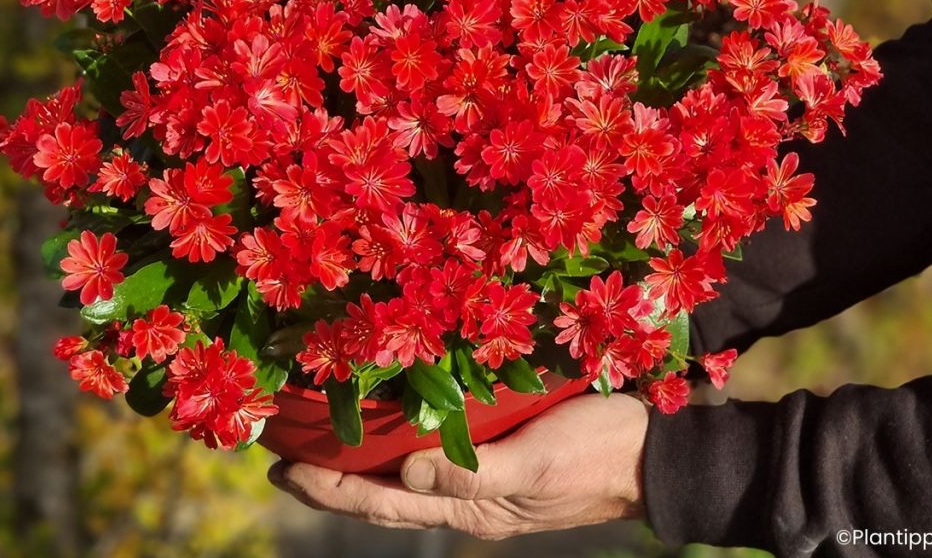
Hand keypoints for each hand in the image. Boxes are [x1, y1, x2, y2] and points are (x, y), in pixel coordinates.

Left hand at [267, 391, 649, 540]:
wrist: (649, 453)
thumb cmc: (595, 452)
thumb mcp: (537, 460)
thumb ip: (472, 471)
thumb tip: (404, 473)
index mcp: (471, 504)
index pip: (381, 503)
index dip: (327, 487)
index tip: (281, 468)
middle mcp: (467, 496)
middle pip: (382, 497)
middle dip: (329, 481)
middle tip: (281, 459)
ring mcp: (484, 478)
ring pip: (404, 480)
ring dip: (358, 466)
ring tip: (320, 445)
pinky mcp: (500, 453)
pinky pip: (436, 456)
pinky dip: (400, 447)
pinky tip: (391, 427)